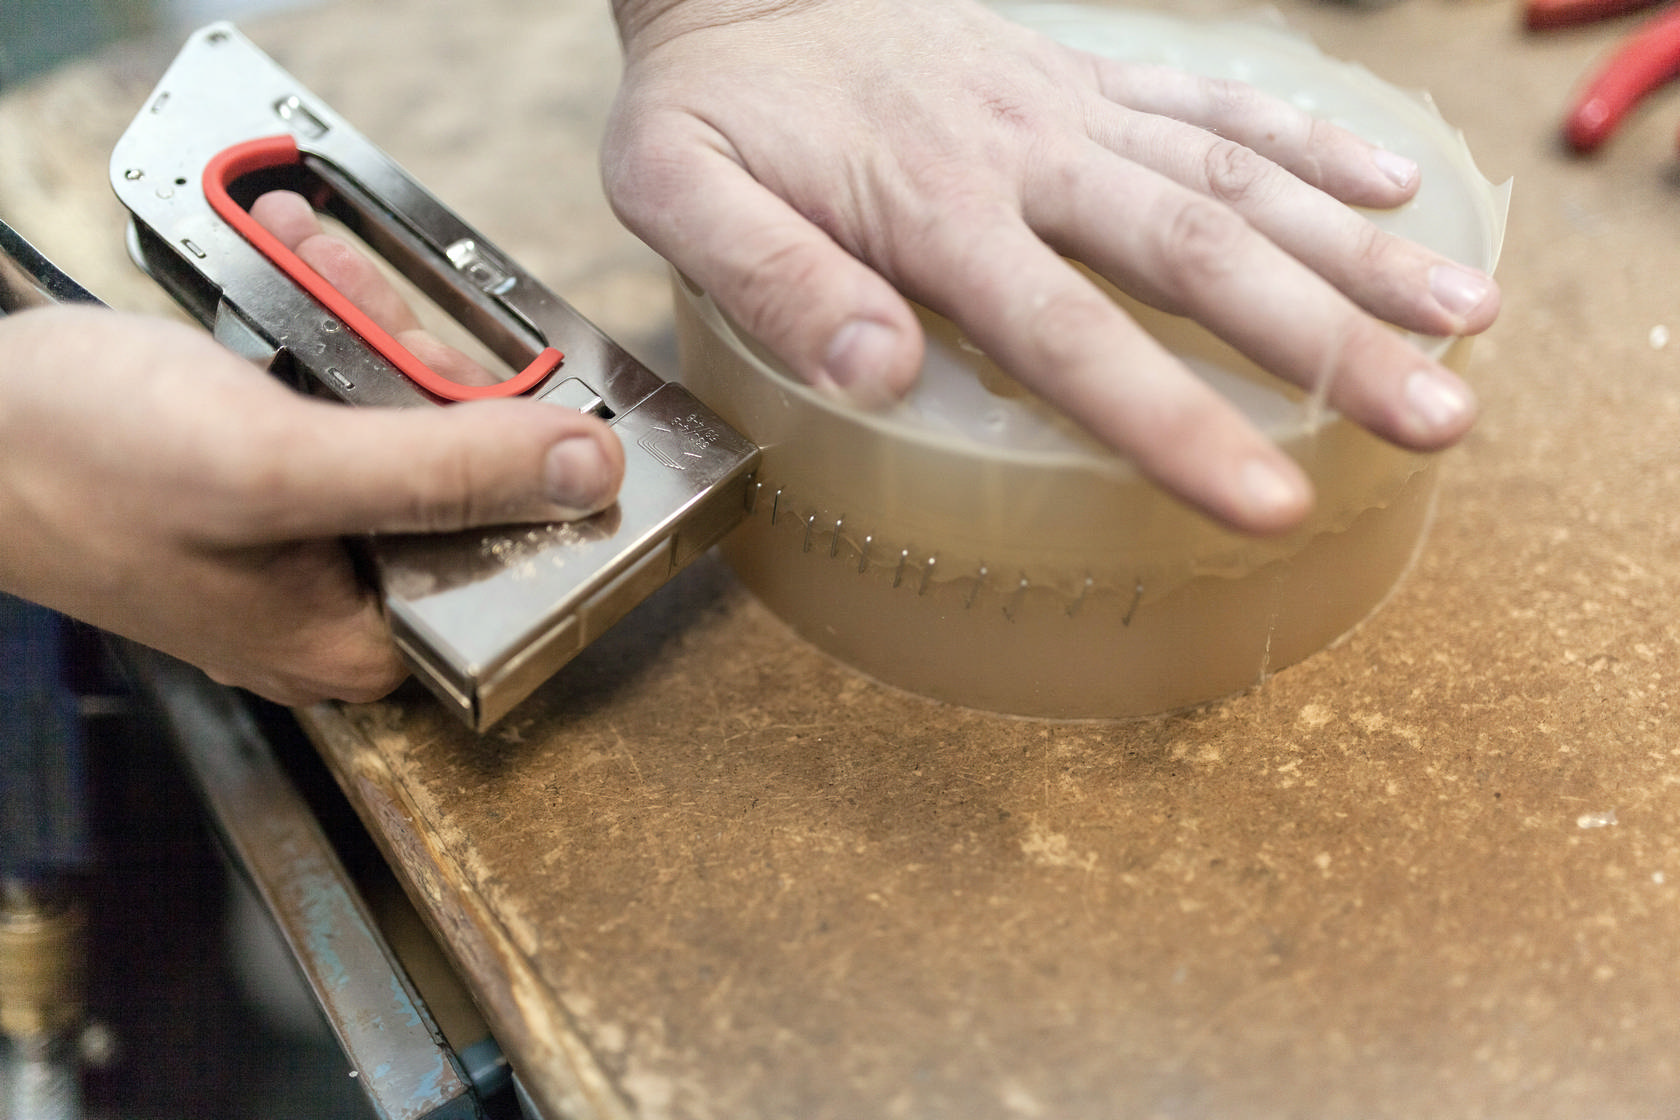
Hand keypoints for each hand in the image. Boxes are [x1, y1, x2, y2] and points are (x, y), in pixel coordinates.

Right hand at [0, 194, 623, 704]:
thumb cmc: (71, 464)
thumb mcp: (278, 464)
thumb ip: (442, 470)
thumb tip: (587, 470)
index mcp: (359, 641)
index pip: (510, 563)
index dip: (526, 469)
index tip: (524, 390)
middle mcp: (342, 604)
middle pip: (460, 481)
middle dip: (424, 371)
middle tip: (372, 308)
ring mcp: (305, 542)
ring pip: (402, 427)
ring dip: (369, 333)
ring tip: (318, 270)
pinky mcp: (270, 484)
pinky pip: (339, 406)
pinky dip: (325, 337)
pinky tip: (296, 279)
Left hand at [603, 0, 1500, 533]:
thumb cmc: (713, 106)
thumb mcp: (677, 193)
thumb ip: (768, 278)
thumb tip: (876, 375)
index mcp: (934, 209)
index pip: (1072, 335)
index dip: (1173, 423)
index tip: (1268, 501)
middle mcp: (1029, 154)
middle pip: (1199, 253)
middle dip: (1327, 343)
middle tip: (1441, 417)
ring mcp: (1069, 107)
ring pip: (1234, 176)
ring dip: (1354, 250)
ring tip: (1465, 319)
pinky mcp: (1083, 76)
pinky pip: (1210, 100)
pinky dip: (1306, 141)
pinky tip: (1391, 186)